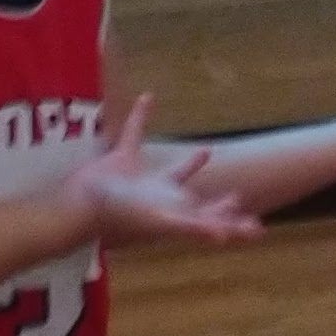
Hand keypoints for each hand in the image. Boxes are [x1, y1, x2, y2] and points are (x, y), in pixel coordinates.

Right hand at [69, 98, 259, 247]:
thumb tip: (222, 238)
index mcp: (175, 212)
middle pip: (197, 202)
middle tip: (237, 198)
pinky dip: (141, 116)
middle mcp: (163, 198)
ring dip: (190, 164)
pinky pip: (134, 133)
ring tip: (207, 151)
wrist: (79, 206)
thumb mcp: (161, 221)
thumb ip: (190, 228)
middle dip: (216, 202)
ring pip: (172, 172)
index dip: (232, 225)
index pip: (210, 221)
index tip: (255, 228)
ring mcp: (142, 181)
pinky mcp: (122, 160)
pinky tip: (147, 98)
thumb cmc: (120, 215)